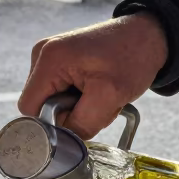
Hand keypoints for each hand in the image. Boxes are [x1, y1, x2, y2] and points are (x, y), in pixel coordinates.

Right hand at [18, 12, 167, 138]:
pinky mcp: (61, 62)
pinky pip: (61, 94)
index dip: (51, 123)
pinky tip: (97, 90)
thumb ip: (81, 124)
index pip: (30, 110)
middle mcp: (42, 55)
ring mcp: (50, 57)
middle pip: (41, 106)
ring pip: (53, 103)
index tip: (80, 119)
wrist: (149, 35)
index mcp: (48, 59)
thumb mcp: (110, 96)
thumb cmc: (132, 56)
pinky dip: (81, 99)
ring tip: (101, 95)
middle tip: (97, 104)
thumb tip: (63, 143)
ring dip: (78, 108)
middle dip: (68, 114)